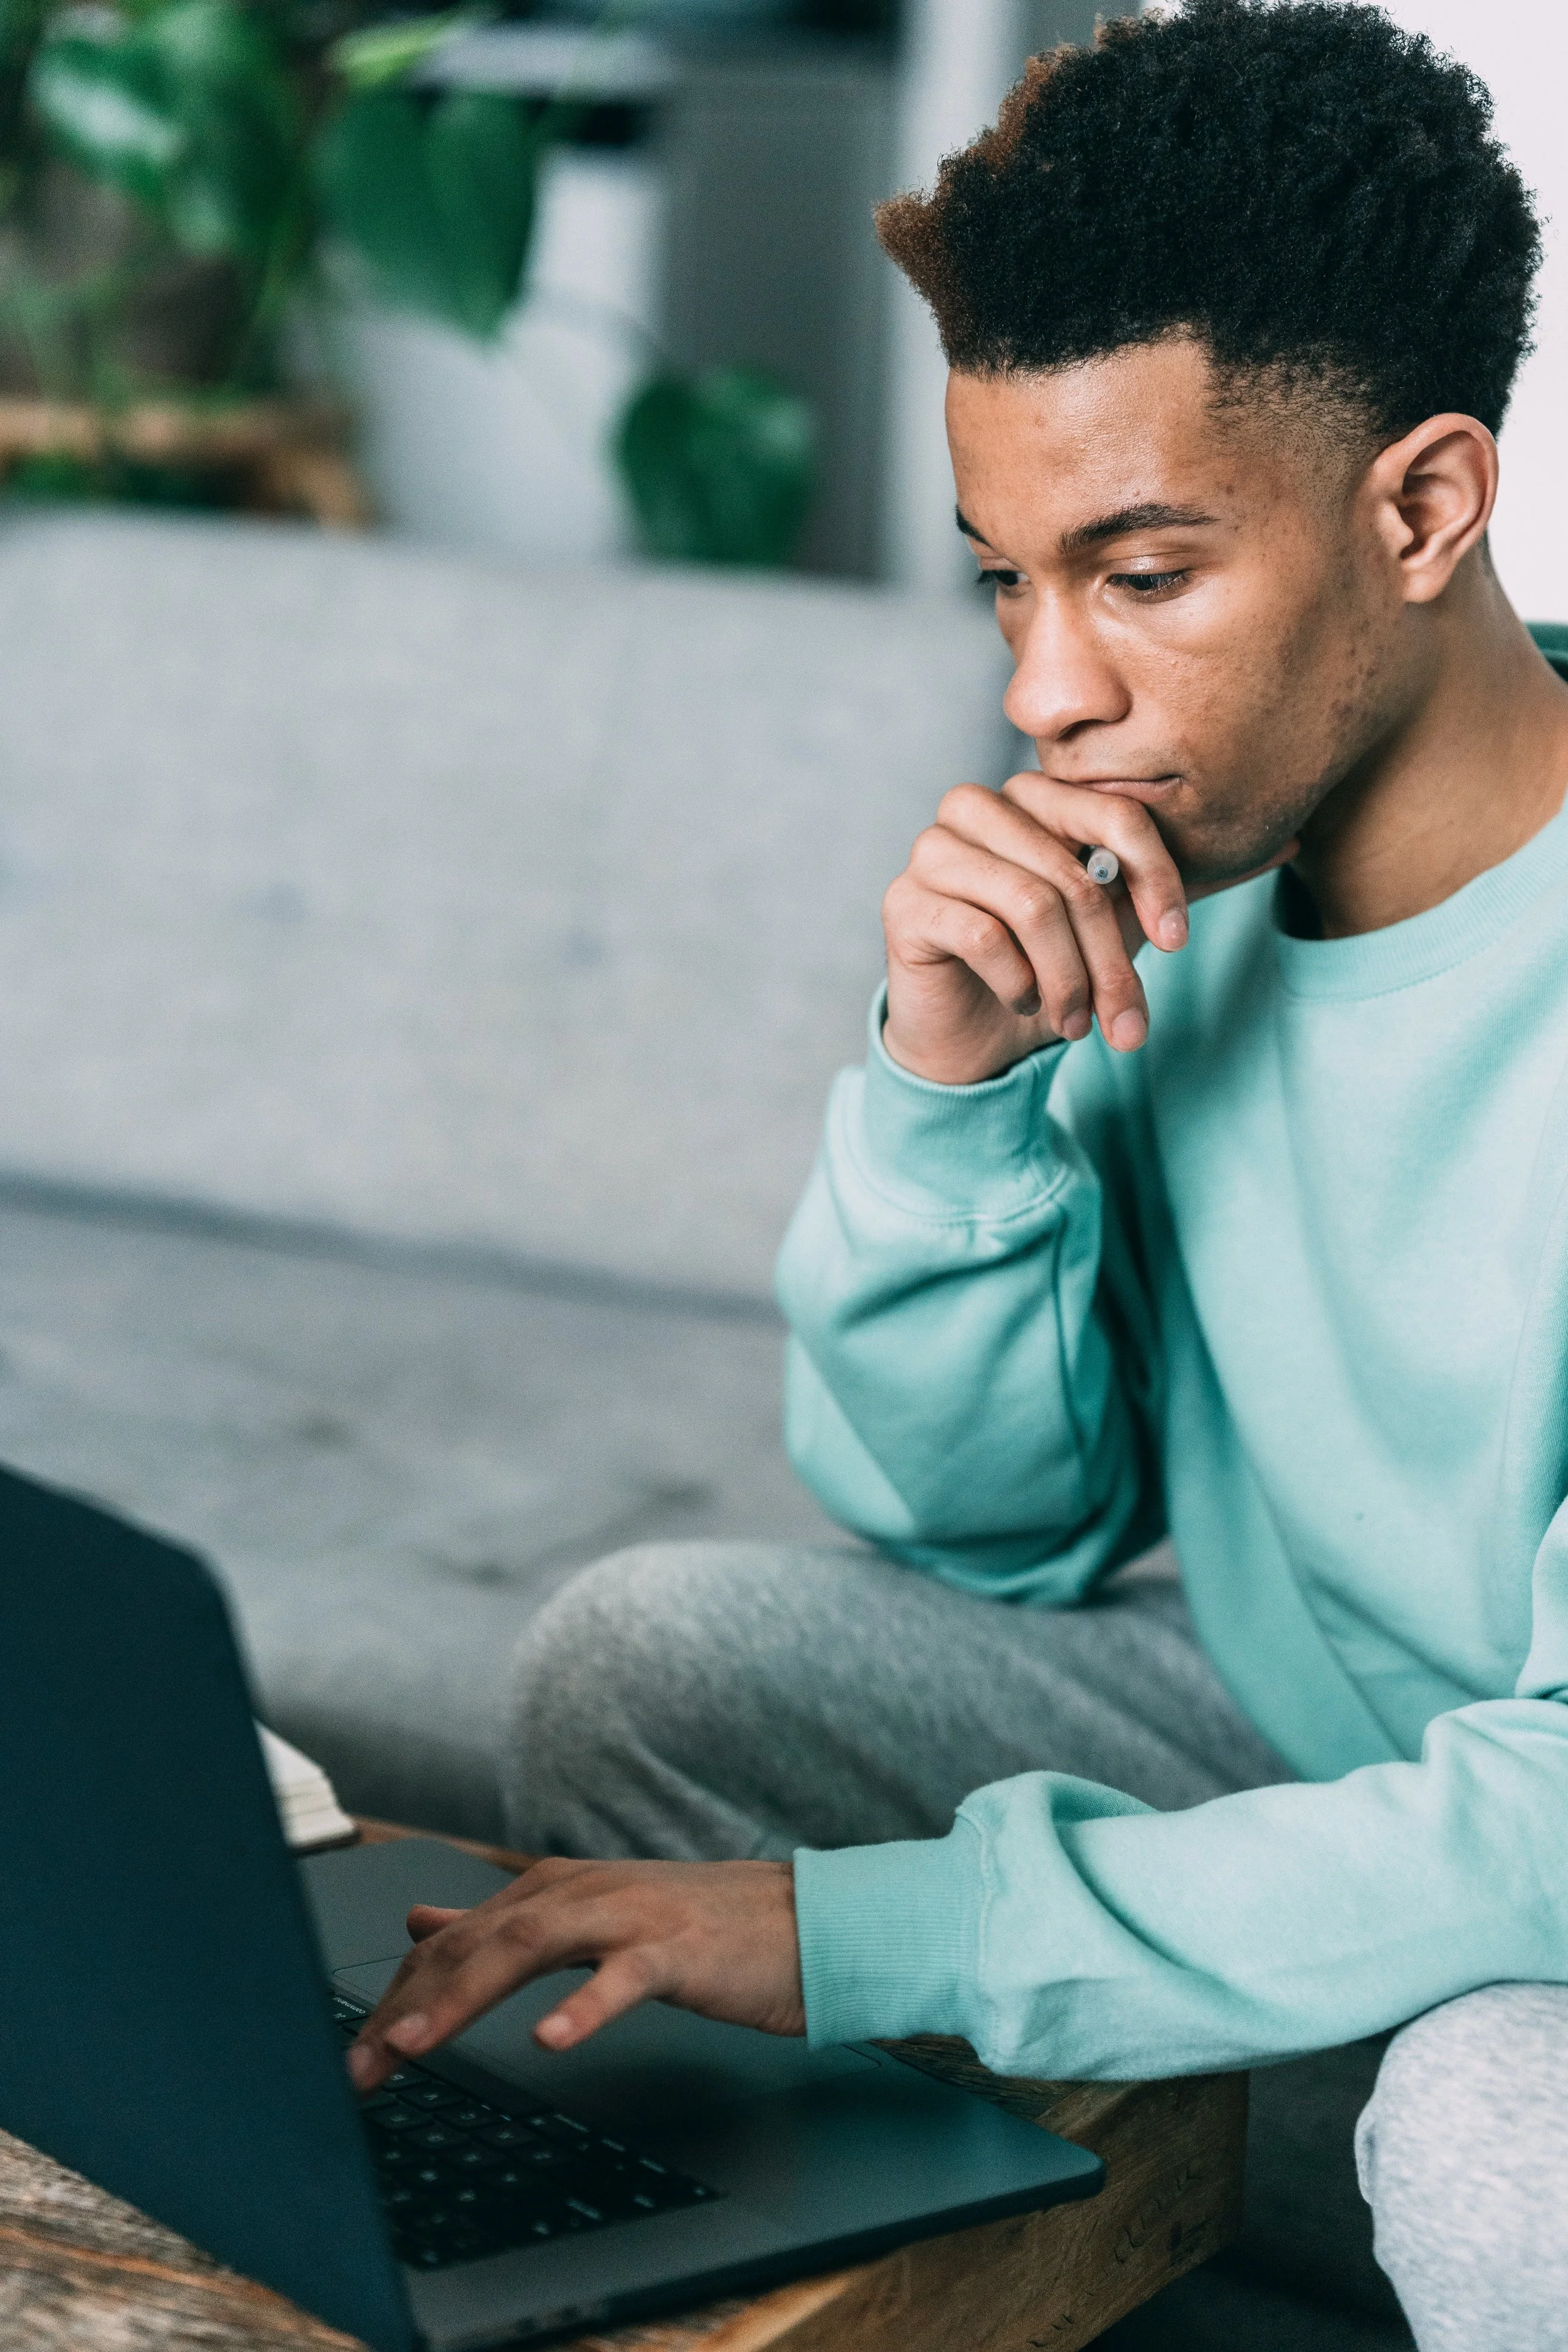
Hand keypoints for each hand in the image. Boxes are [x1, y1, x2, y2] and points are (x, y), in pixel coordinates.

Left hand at [345, 1856, 804, 2092]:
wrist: (799, 1922)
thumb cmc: (692, 1929)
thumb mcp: (587, 1919)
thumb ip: (503, 1924)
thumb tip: (422, 1921)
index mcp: (554, 1889)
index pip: (456, 1939)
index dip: (399, 1992)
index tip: (356, 2051)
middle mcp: (581, 1892)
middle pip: (477, 1942)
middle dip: (410, 2004)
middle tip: (360, 2066)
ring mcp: (629, 1917)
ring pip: (531, 1945)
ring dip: (466, 1995)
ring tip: (416, 2045)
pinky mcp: (679, 1951)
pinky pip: (624, 1978)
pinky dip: (584, 2006)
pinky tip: (549, 2040)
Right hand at [881, 773, 1293, 1085]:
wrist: (976, 1038)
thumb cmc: (1050, 969)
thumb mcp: (1126, 927)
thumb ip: (1186, 882)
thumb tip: (1288, 842)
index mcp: (1034, 796)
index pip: (1111, 813)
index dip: (1155, 879)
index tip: (1177, 945)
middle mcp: (977, 808)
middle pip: (1073, 871)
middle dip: (1112, 960)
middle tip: (1128, 1026)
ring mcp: (933, 851)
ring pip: (1030, 900)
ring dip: (1067, 978)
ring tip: (1077, 1023)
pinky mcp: (904, 903)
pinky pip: (980, 931)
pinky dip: (1015, 979)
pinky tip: (1021, 1003)